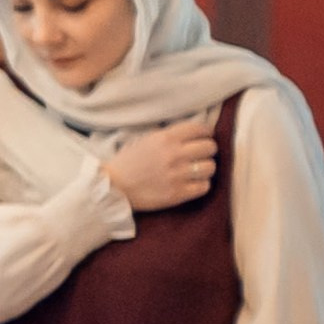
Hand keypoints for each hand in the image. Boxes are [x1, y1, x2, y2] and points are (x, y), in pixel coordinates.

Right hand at [100, 118, 217, 211]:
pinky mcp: (177, 194)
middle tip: (199, 155)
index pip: (200, 129)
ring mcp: (177, 175)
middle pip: (210, 147)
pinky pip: (204, 186)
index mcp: (165, 138)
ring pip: (210, 167)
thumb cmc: (128, 162)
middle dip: (206, 150)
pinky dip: (200, 184)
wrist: (112, 186)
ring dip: (205, 168)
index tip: (203, 137)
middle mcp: (174, 155)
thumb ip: (170, 136)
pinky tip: (191, 183)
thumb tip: (195, 134)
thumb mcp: (146, 140)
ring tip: (196, 170)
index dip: (205, 133)